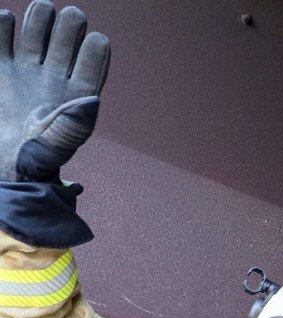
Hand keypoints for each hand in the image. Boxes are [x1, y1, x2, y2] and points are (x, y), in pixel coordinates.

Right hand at [0, 2, 109, 181]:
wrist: (7, 162)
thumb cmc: (36, 158)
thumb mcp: (58, 146)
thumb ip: (74, 125)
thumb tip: (90, 100)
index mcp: (78, 94)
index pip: (93, 64)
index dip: (96, 50)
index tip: (97, 40)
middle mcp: (55, 78)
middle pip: (66, 41)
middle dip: (70, 26)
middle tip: (73, 17)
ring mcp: (27, 71)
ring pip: (36, 34)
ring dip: (40, 18)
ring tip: (43, 9)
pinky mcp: (1, 70)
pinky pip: (1, 40)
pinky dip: (3, 26)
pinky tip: (7, 19)